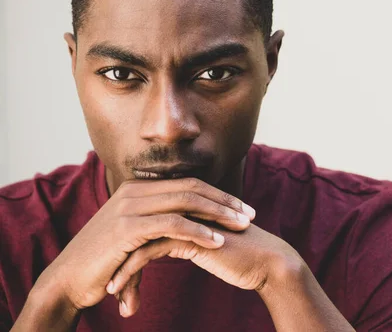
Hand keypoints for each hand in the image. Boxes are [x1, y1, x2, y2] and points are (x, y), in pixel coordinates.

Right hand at [32, 178, 255, 314]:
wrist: (70, 278)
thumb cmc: (107, 259)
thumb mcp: (135, 232)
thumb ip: (158, 220)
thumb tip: (188, 221)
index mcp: (139, 188)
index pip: (188, 184)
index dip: (218, 195)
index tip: (241, 208)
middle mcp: (134, 191)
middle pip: (191, 188)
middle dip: (225, 201)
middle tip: (250, 215)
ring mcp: (129, 207)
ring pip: (185, 202)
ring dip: (218, 214)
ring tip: (242, 227)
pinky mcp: (127, 228)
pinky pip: (172, 224)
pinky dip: (198, 232)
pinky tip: (217, 242)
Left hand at [109, 224, 305, 316]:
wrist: (267, 263)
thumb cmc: (239, 258)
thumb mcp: (207, 246)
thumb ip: (188, 238)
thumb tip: (168, 246)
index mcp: (183, 208)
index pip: (143, 224)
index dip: (126, 247)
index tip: (113, 270)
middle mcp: (180, 209)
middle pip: (136, 229)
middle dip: (116, 258)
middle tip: (104, 281)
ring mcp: (183, 219)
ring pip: (137, 241)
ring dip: (120, 269)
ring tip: (111, 293)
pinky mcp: (187, 236)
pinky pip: (147, 253)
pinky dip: (131, 274)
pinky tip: (122, 295)